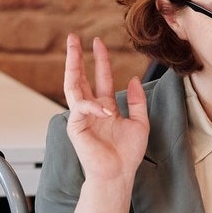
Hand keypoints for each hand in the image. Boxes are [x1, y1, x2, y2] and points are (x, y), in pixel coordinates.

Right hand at [63, 34, 148, 184]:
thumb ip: (137, 101)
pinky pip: (81, 108)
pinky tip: (107, 110)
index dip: (100, 61)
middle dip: (75, 57)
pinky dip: (94, 106)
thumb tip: (134, 78)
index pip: (100, 79)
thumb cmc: (127, 155)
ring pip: (72, 86)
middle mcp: (91, 110)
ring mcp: (81, 117)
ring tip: (73, 48)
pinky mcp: (75, 127)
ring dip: (72, 66)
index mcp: (105, 108)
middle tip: (74, 37)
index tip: (98, 43)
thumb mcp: (140, 123)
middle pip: (79, 78)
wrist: (119, 175)